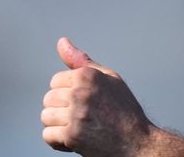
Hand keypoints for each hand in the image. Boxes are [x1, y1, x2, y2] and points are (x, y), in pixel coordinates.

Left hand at [41, 37, 154, 155]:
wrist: (137, 142)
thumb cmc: (124, 109)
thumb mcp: (109, 78)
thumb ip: (82, 61)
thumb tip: (61, 42)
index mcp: (88, 75)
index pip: (56, 81)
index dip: (68, 93)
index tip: (85, 101)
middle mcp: (81, 92)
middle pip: (48, 99)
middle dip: (62, 109)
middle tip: (84, 116)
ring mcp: (76, 114)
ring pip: (46, 117)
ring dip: (59, 125)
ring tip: (79, 127)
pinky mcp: (72, 135)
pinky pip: (48, 136)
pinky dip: (59, 141)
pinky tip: (75, 139)